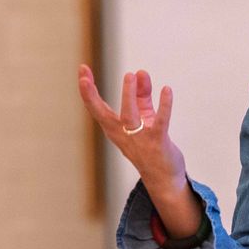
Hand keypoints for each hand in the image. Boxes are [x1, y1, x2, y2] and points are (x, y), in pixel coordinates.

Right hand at [78, 65, 201, 235]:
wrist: (164, 179)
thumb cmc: (150, 145)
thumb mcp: (143, 118)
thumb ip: (142, 95)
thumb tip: (140, 72)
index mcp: (115, 129)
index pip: (96, 108)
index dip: (87, 90)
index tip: (82, 69)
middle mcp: (123, 135)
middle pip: (103, 114)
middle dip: (92, 95)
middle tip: (85, 75)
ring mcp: (139, 140)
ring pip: (130, 116)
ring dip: (129, 95)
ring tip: (131, 74)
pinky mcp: (157, 142)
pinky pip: (160, 122)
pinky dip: (164, 106)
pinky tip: (167, 90)